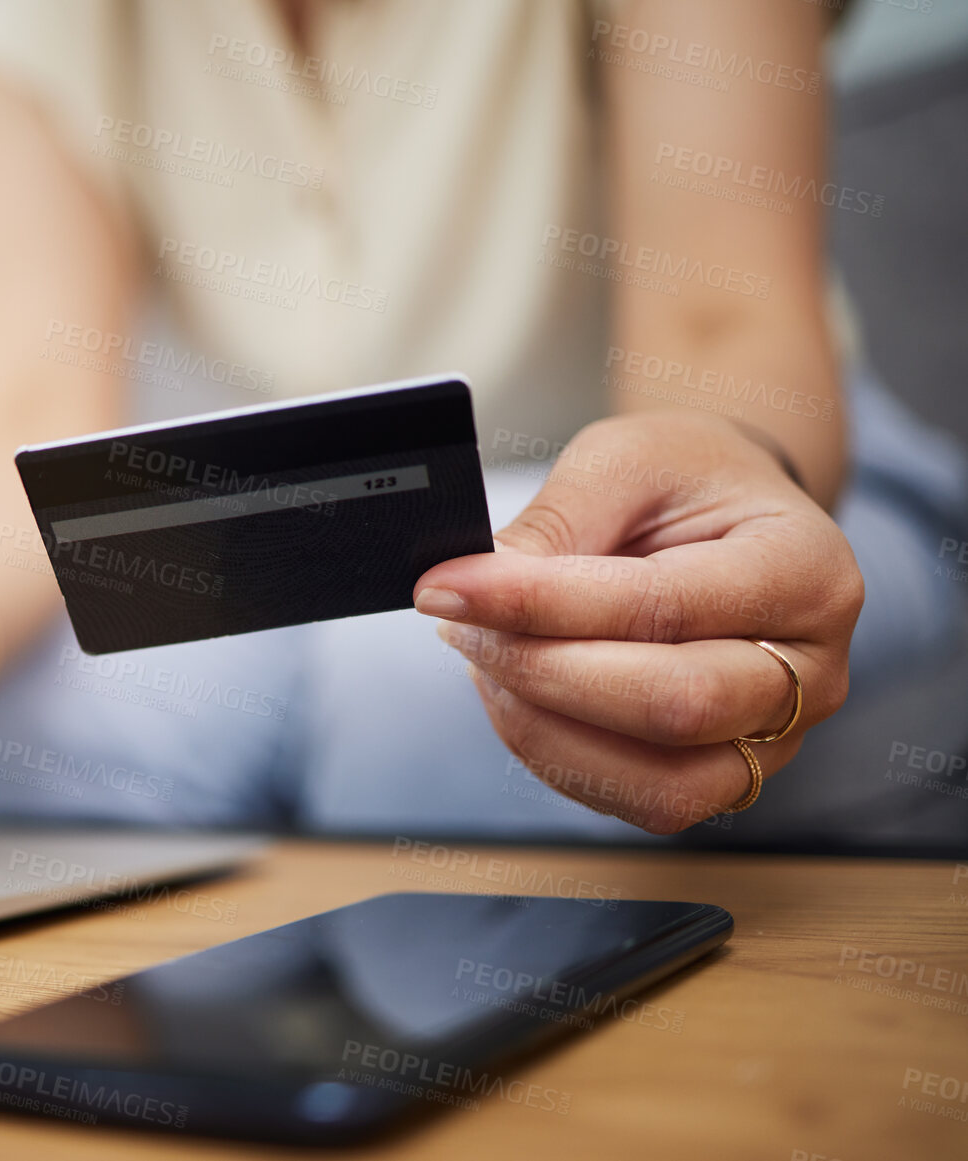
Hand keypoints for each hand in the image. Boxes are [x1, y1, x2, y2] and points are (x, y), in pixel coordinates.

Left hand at [417, 412, 862, 831]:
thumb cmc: (684, 481)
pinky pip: (634, 799)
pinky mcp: (724, 778)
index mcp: (806, 571)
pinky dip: (554, 751)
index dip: (539, 604)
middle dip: (538, 668)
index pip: (662, 608)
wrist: (726, 514)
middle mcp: (813, 672)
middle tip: (457, 621)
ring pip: (659, 782)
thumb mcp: (623, 461)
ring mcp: (775, 740)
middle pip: (672, 707)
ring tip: (483, 655)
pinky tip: (514, 690)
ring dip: (542, 725)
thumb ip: (558, 522)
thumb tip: (475, 588)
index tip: (447, 587)